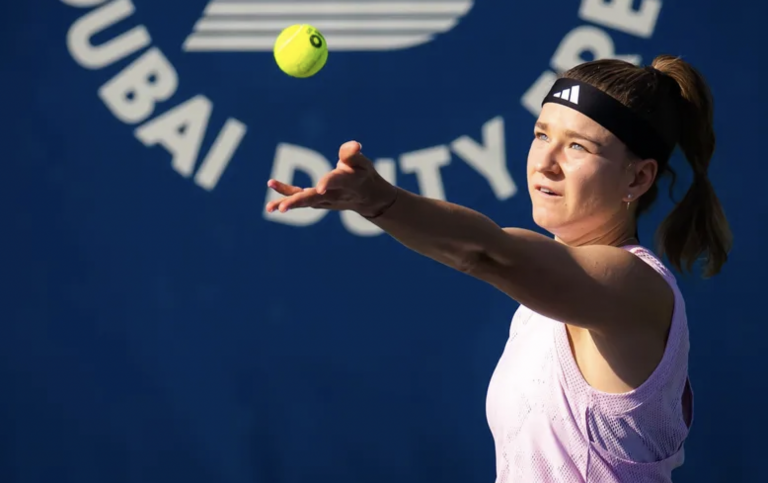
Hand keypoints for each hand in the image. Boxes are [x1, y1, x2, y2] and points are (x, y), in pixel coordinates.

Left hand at [265, 141, 397, 217]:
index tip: (319, 188)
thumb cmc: (363, 174)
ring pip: (304, 202)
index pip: (336, 182)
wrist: (367, 198)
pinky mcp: (316, 200)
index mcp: (347, 182)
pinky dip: (285, 194)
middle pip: (314, 198)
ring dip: (286, 203)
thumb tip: (355, 145)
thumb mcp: (363, 162)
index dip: (327, 183)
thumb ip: (353, 154)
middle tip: (282, 209)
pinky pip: (299, 197)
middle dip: (297, 202)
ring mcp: (324, 200)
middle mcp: (333, 194)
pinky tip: (271, 184)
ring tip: (269, 208)